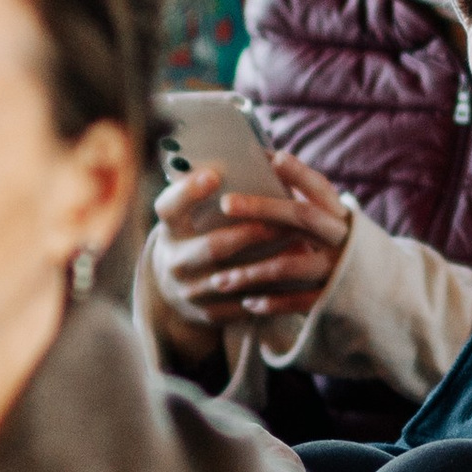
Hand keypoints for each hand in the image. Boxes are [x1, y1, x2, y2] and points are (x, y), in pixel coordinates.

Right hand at [147, 154, 348, 358]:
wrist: (175, 292)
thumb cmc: (196, 237)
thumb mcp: (191, 218)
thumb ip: (212, 194)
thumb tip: (253, 156)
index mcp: (171, 230)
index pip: (169, 207)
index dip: (189, 192)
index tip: (215, 174)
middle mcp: (175, 262)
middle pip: (214, 246)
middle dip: (252, 233)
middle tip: (284, 219)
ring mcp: (191, 291)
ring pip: (236, 278)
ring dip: (271, 263)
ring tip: (301, 246)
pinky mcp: (209, 314)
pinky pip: (245, 303)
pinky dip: (272, 290)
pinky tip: (296, 277)